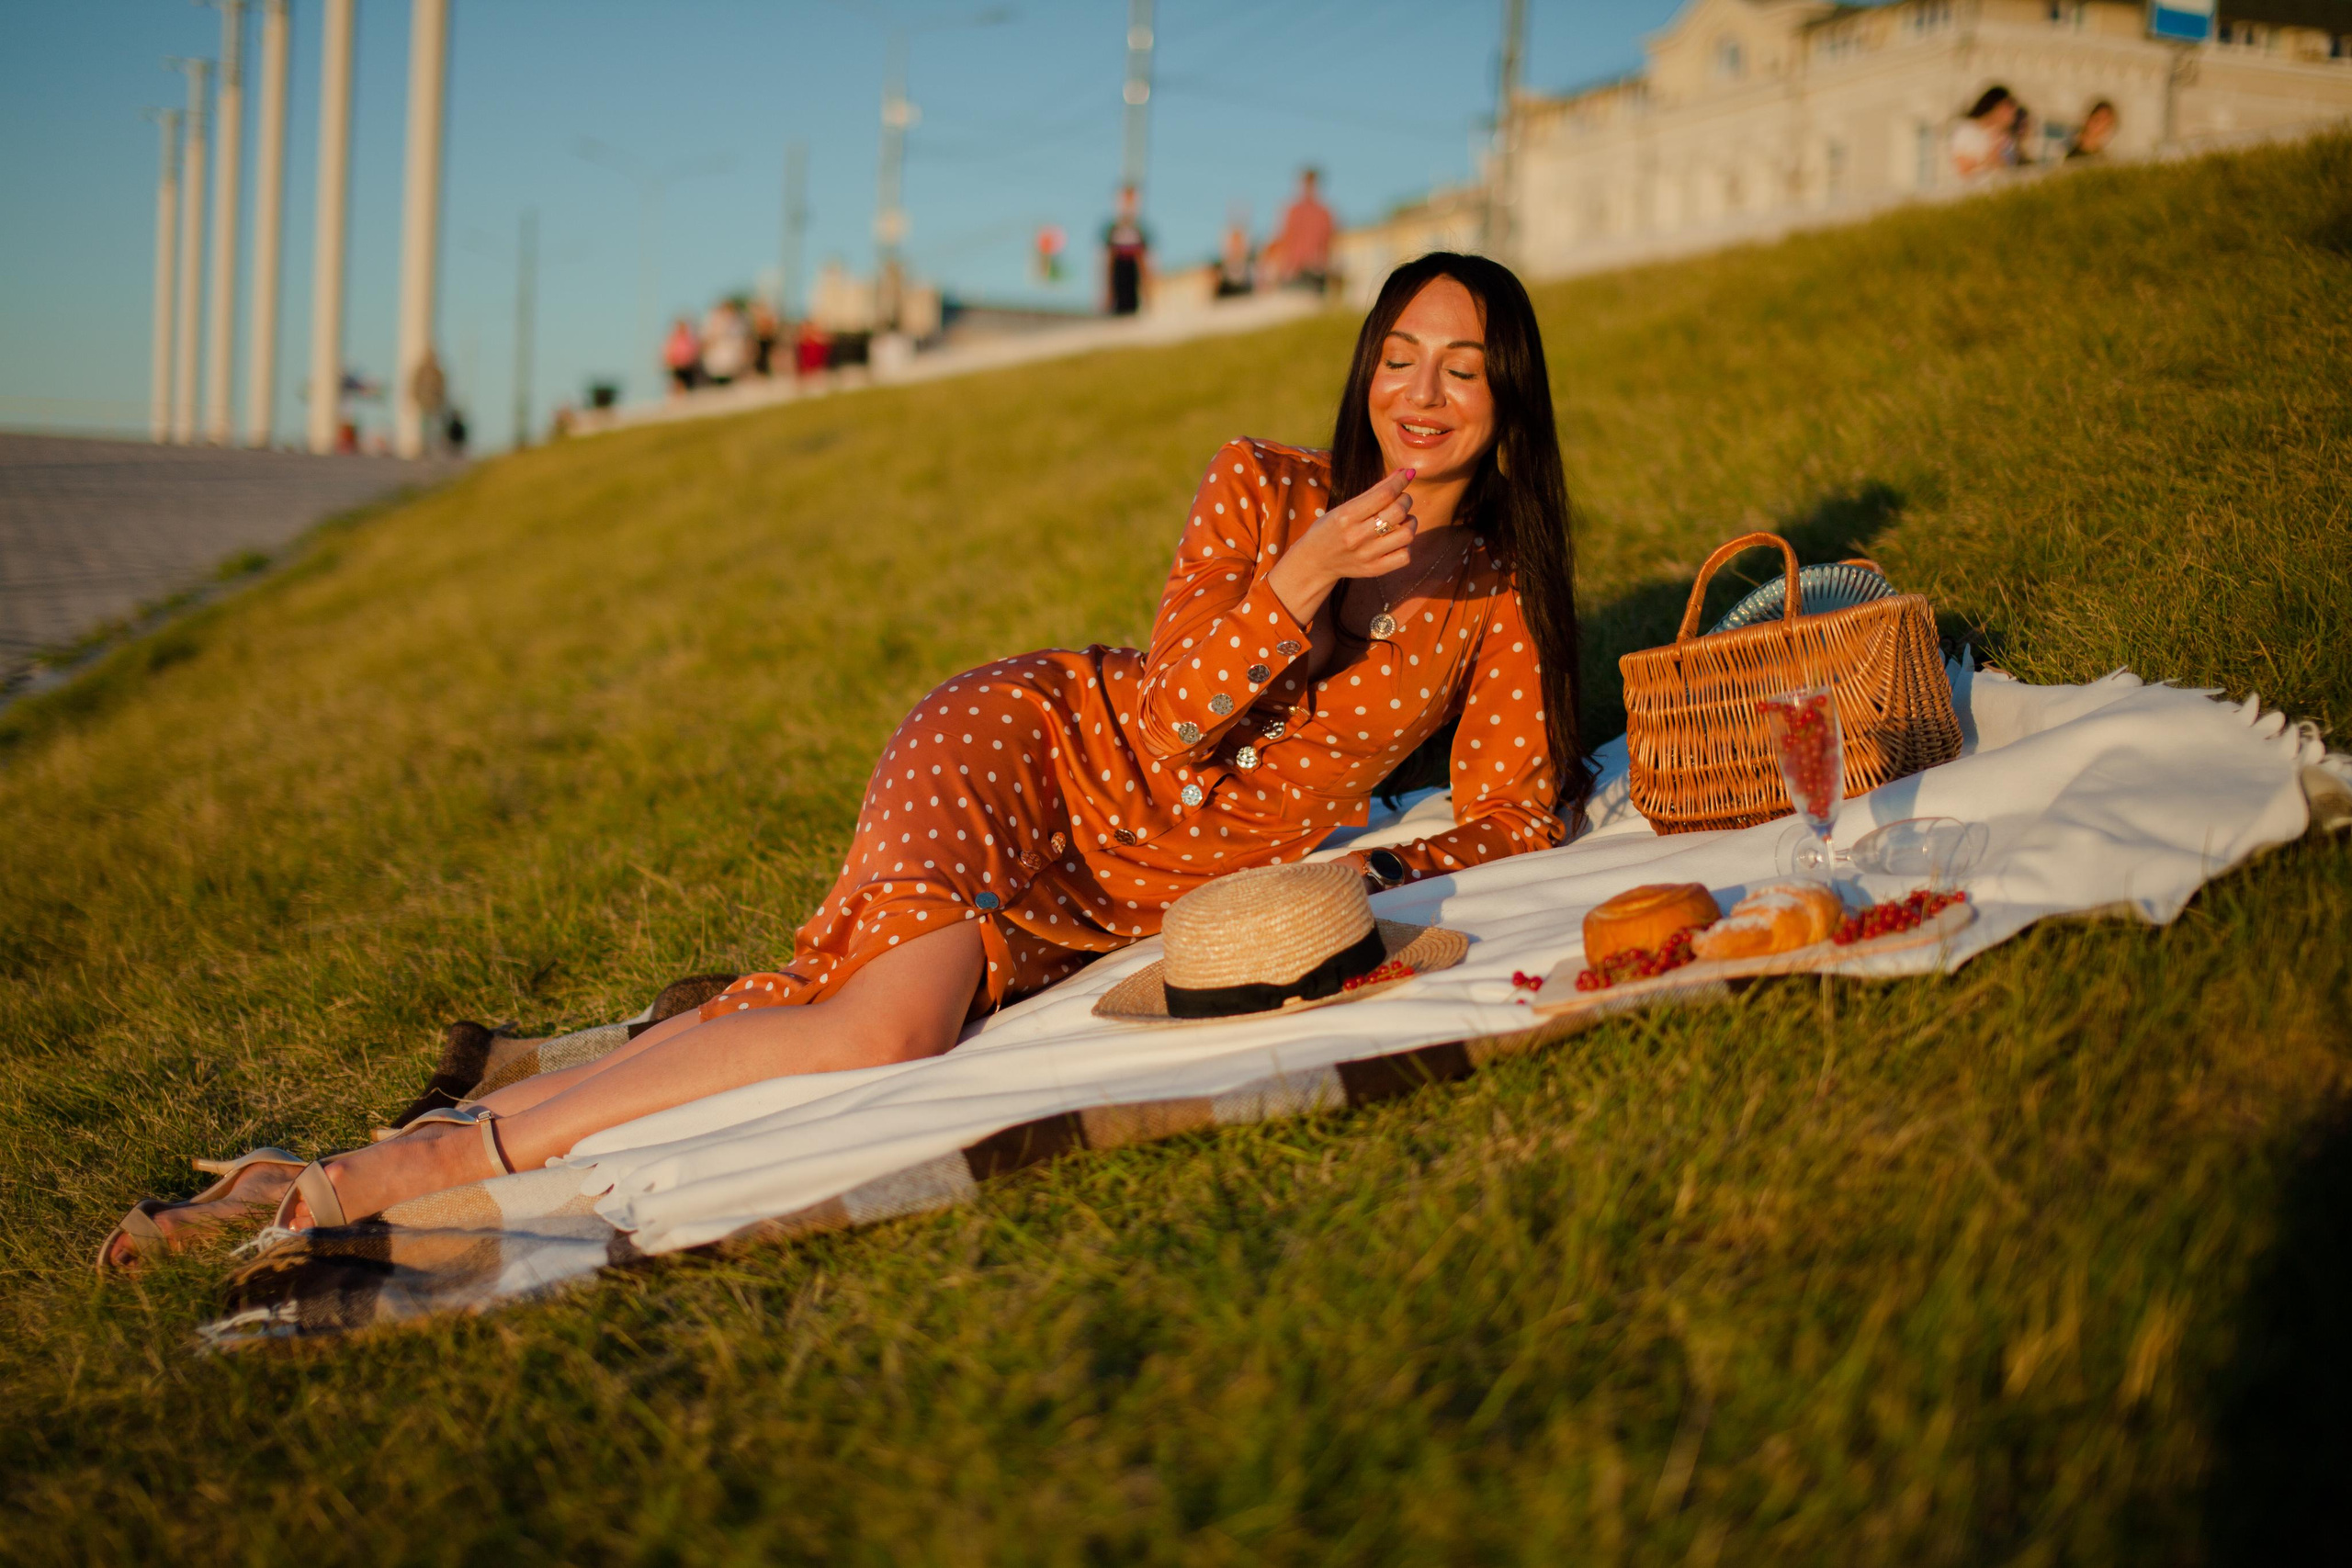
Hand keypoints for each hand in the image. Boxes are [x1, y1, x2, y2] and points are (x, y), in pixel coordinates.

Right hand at [1265, 467, 1417, 624]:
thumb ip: (1374, 491)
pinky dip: (1406, 545)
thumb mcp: (1344, 507)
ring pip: (1407, 534)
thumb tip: (1404, 472)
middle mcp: (1356, 537)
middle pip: (1398, 512)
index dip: (1400, 481)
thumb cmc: (1330, 529)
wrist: (1315, 562)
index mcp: (1345, 516)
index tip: (1408, 474)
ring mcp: (1367, 556)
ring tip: (1402, 520)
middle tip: (1401, 500)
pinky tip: (1396, 540)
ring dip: (1410, 522)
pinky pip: (1405, 556)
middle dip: (1405, 500)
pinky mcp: (1375, 570)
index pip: (1384, 494)